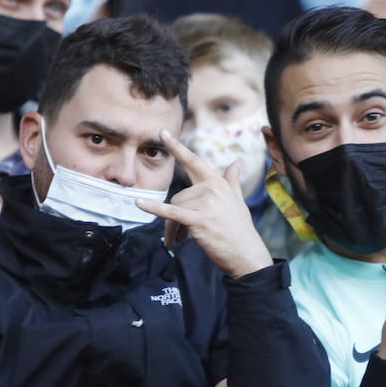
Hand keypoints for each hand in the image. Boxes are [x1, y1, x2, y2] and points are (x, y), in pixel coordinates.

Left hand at [136, 133, 273, 278]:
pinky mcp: (198, 220)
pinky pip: (171, 213)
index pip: (193, 161)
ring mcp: (205, 203)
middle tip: (182, 234)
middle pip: (178, 196)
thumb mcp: (237, 200)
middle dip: (176, 216)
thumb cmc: (240, 228)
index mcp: (218, 182)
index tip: (162, 132)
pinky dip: (154, 209)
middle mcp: (211, 188)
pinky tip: (139, 203)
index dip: (177, 147)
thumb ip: (232, 180)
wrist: (246, 254)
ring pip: (174, 209)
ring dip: (173, 228)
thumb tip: (237, 161)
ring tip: (182, 240)